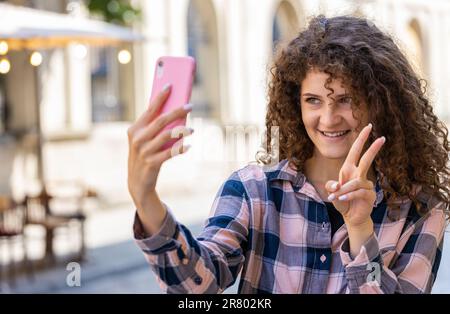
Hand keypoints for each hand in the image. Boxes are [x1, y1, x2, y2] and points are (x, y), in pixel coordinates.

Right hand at [127, 84, 193, 210]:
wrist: (137, 182)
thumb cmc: (145, 156)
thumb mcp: (144, 140)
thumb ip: (154, 128)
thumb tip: (175, 111)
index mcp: (134, 129)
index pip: (149, 110)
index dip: (160, 97)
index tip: (170, 85)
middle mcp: (137, 139)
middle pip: (161, 120)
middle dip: (177, 111)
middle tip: (190, 106)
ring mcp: (144, 151)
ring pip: (167, 135)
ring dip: (182, 131)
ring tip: (192, 129)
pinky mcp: (152, 163)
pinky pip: (170, 153)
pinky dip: (180, 148)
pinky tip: (188, 146)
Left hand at [325, 124, 384, 227]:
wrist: (350, 216)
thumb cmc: (341, 201)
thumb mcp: (332, 192)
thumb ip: (331, 186)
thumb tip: (336, 185)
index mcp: (349, 170)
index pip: (355, 151)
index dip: (361, 139)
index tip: (368, 126)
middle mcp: (359, 175)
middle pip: (367, 159)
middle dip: (373, 148)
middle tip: (382, 137)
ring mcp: (366, 185)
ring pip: (356, 182)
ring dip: (344, 189)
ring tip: (336, 197)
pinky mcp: (369, 195)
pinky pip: (359, 192)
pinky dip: (348, 195)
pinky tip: (342, 199)